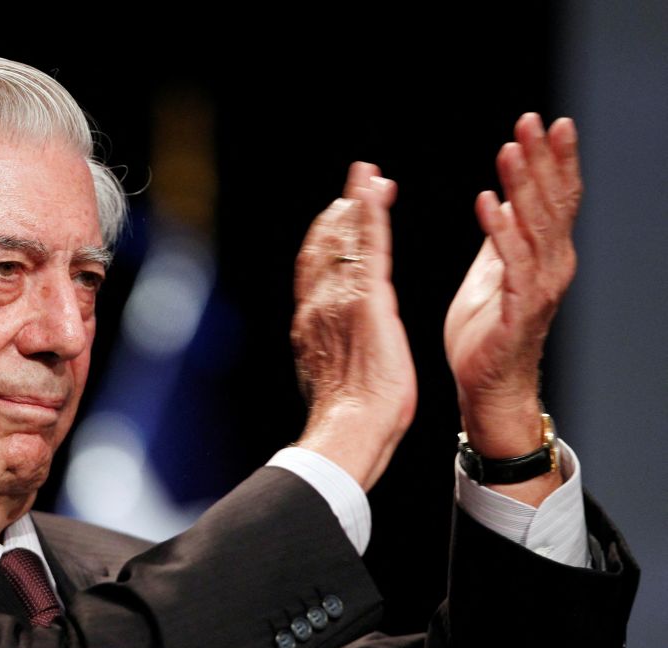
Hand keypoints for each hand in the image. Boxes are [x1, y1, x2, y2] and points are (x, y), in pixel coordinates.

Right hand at [293, 162, 416, 490]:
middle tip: (356, 183)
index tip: (335, 218)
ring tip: (368, 177)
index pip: (314, 270)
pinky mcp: (367, 300)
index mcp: (309, 325)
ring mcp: (340, 300)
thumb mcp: (329, 379)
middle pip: (323, 246)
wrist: (349, 430)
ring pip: (344, 240)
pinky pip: (370, 247)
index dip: (323, 240)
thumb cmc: (348, 421)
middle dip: (338, 212)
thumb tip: (326, 354)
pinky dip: (371, 214)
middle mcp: (317, 306)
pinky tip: (377, 189)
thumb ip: (326, 354)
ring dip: (356, 203)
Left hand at [444, 114, 580, 501]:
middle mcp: (551, 266)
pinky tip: (490, 204)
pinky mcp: (519, 310)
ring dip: (522, 186)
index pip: (553, 197)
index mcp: (544, 255)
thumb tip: (504, 197)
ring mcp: (539, 288)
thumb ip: (501, 238)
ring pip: (535, 227)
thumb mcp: (492, 273)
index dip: (550, 159)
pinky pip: (512, 265)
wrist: (486, 388)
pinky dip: (501, 232)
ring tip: (508, 151)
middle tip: (532, 121)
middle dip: (542, 159)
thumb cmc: (486, 333)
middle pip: (552, 203)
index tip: (542, 121)